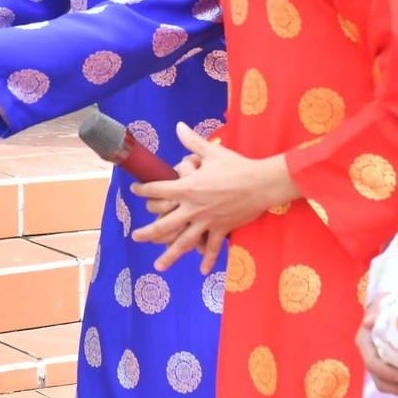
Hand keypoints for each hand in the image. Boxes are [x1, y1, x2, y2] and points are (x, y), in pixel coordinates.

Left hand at [129, 124, 291, 273]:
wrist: (261, 184)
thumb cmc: (236, 166)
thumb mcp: (213, 151)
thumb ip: (192, 141)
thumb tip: (179, 126)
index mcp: (188, 188)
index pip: (158, 190)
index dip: (144, 190)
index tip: (136, 191)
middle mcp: (193, 208)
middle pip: (164, 224)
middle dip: (148, 232)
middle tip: (135, 236)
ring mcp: (207, 222)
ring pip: (184, 242)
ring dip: (170, 255)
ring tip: (158, 265)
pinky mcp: (221, 229)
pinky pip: (212, 248)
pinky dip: (207, 259)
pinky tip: (201, 271)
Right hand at [356, 311, 397, 397]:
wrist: (393, 306)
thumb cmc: (388, 304)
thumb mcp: (383, 302)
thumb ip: (376, 311)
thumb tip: (368, 321)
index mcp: (365, 341)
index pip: (372, 363)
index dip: (387, 373)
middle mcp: (369, 355)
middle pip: (379, 379)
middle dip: (397, 387)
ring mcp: (379, 363)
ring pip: (386, 385)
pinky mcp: (388, 367)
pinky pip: (394, 384)